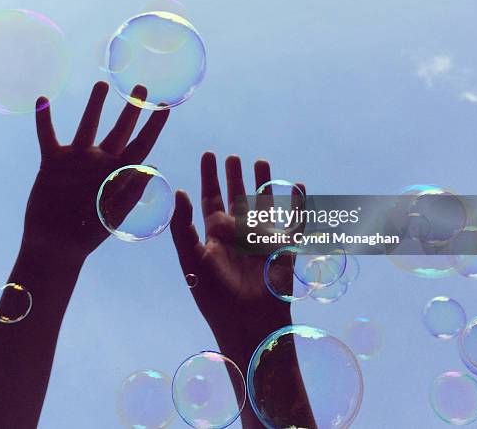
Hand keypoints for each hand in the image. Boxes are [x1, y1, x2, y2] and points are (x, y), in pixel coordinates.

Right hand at [23, 82, 168, 266]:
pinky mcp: (53, 162)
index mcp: (120, 173)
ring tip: (102, 85)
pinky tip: (42, 100)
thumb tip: (155, 166)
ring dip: (94, 106)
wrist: (55, 245)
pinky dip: (44, 119)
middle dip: (131, 109)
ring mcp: (77, 160)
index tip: (165, 106)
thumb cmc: (88, 234)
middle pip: (120, 129)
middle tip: (141, 88)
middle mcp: (101, 161)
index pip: (142, 144)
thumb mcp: (113, 213)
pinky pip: (48, 136)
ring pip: (88, 125)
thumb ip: (132, 189)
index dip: (154, 126)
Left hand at [171, 152, 302, 351]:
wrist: (247, 323)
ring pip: (263, 203)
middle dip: (233, 177)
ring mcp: (261, 239)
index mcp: (215, 235)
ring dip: (263, 183)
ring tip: (260, 161)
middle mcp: (238, 234)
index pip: (211, 199)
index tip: (208, 154)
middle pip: (236, 198)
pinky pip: (293, 219)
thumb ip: (183, 225)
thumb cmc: (213, 294)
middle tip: (232, 156)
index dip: (209, 177)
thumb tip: (179, 191)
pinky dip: (297, 202)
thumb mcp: (191, 258)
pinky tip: (297, 185)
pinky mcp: (284, 247)